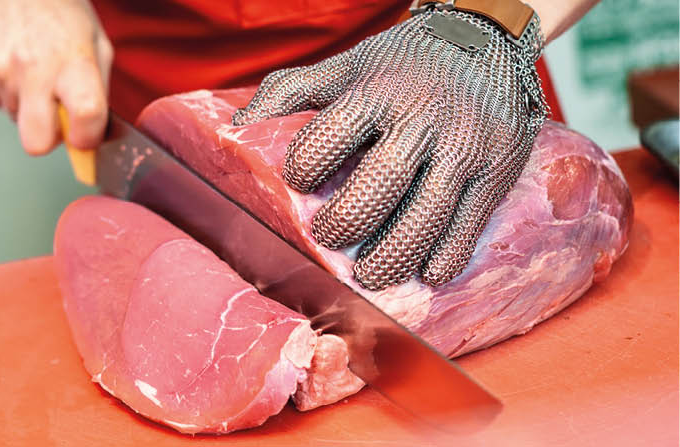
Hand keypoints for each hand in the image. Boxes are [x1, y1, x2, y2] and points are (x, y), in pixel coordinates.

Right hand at [0, 0, 112, 154]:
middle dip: (47, 137)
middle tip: (55, 113)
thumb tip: (93, 138)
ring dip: (27, 104)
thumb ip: (97, 91)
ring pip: (16, 118)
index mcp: (72, 60)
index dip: (87, 137)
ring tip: (33, 68)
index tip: (85, 133)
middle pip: (36, 143)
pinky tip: (13, 60)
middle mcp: (33, 67)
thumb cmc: (60, 10)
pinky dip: (6, 88)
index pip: (86, 115)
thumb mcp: (95, 42)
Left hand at [232, 7, 546, 289]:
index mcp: (375, 92)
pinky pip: (468, 227)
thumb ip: (291, 90)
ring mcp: (465, 148)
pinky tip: (425, 270)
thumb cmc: (403, 63)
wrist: (488, 39)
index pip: (325, 142)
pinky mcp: (498, 172)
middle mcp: (422, 119)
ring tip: (369, 275)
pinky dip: (444, 257)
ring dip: (390, 257)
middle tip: (329, 238)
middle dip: (343, 225)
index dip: (303, 172)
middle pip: (375, 189)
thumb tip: (239, 125)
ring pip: (424, 218)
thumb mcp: (347, 64)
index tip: (302, 184)